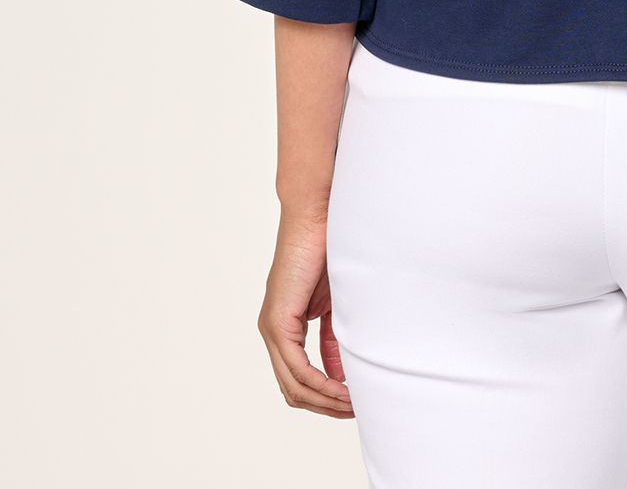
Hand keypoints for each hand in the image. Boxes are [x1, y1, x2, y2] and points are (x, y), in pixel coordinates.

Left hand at [258, 209, 352, 417]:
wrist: (318, 216)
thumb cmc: (330, 249)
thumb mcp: (335, 305)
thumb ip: (333, 338)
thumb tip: (342, 373)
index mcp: (285, 326)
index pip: (299, 378)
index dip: (326, 397)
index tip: (353, 403)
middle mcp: (272, 331)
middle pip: (294, 390)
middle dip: (325, 406)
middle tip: (354, 411)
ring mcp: (271, 327)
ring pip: (293, 385)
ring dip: (324, 400)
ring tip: (352, 405)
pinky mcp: (278, 320)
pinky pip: (296, 367)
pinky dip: (320, 383)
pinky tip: (341, 389)